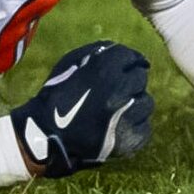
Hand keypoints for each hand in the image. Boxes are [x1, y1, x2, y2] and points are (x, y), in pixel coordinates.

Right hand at [7, 41, 151, 178]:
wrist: (47, 133)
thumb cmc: (57, 94)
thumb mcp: (70, 63)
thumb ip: (97, 52)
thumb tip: (121, 52)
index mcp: (104, 68)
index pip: (132, 57)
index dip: (131, 61)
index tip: (130, 66)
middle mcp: (118, 91)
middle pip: (141, 79)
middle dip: (132, 82)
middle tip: (120, 89)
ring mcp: (125, 117)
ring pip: (146, 103)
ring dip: (135, 104)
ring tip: (121, 109)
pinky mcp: (128, 140)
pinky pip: (144, 128)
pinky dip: (135, 126)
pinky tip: (121, 125)